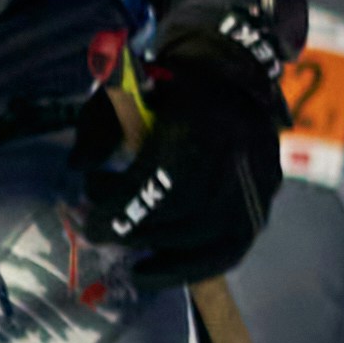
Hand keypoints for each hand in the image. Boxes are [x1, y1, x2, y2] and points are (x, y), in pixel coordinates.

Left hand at [82, 0, 297, 290]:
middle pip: (181, 217)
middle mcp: (236, 159)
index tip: (88, 220)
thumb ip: (97, 131)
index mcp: (201, 125)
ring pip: (205, 240)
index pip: (162, 185)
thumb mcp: (122, 94)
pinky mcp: (264, 202)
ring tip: (124, 250)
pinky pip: (228, 250)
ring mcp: (257, 184)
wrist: (231, 71)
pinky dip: (188, 268)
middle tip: (99, 230)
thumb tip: (79, 170)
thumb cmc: (166, 83)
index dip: (121, 211)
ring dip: (156, 251)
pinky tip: (151, 271)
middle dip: (132, 230)